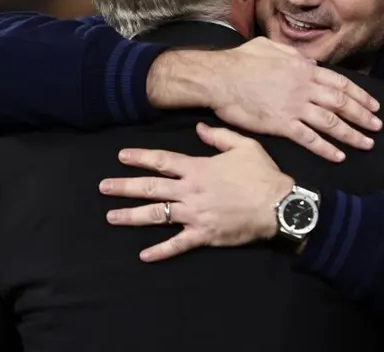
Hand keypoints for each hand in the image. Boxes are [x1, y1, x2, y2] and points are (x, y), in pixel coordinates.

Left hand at [100, 123, 293, 261]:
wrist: (280, 207)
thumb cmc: (263, 175)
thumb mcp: (244, 146)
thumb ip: (219, 136)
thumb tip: (199, 128)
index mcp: (197, 168)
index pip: (161, 160)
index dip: (140, 157)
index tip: (121, 157)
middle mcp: (190, 191)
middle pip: (150, 187)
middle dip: (124, 187)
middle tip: (103, 187)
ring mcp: (194, 214)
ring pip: (156, 215)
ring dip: (131, 216)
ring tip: (111, 216)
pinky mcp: (204, 235)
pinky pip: (177, 245)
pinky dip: (160, 251)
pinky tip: (143, 255)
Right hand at [206, 38, 380, 161]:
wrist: (219, 78)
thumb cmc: (239, 61)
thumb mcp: (269, 47)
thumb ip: (292, 54)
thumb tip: (309, 62)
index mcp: (303, 69)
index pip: (340, 83)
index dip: (359, 95)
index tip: (373, 105)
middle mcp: (304, 88)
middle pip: (341, 104)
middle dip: (362, 116)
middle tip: (378, 126)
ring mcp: (294, 107)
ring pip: (331, 123)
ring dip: (352, 134)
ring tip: (367, 144)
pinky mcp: (281, 125)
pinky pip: (309, 139)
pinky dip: (326, 148)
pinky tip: (339, 156)